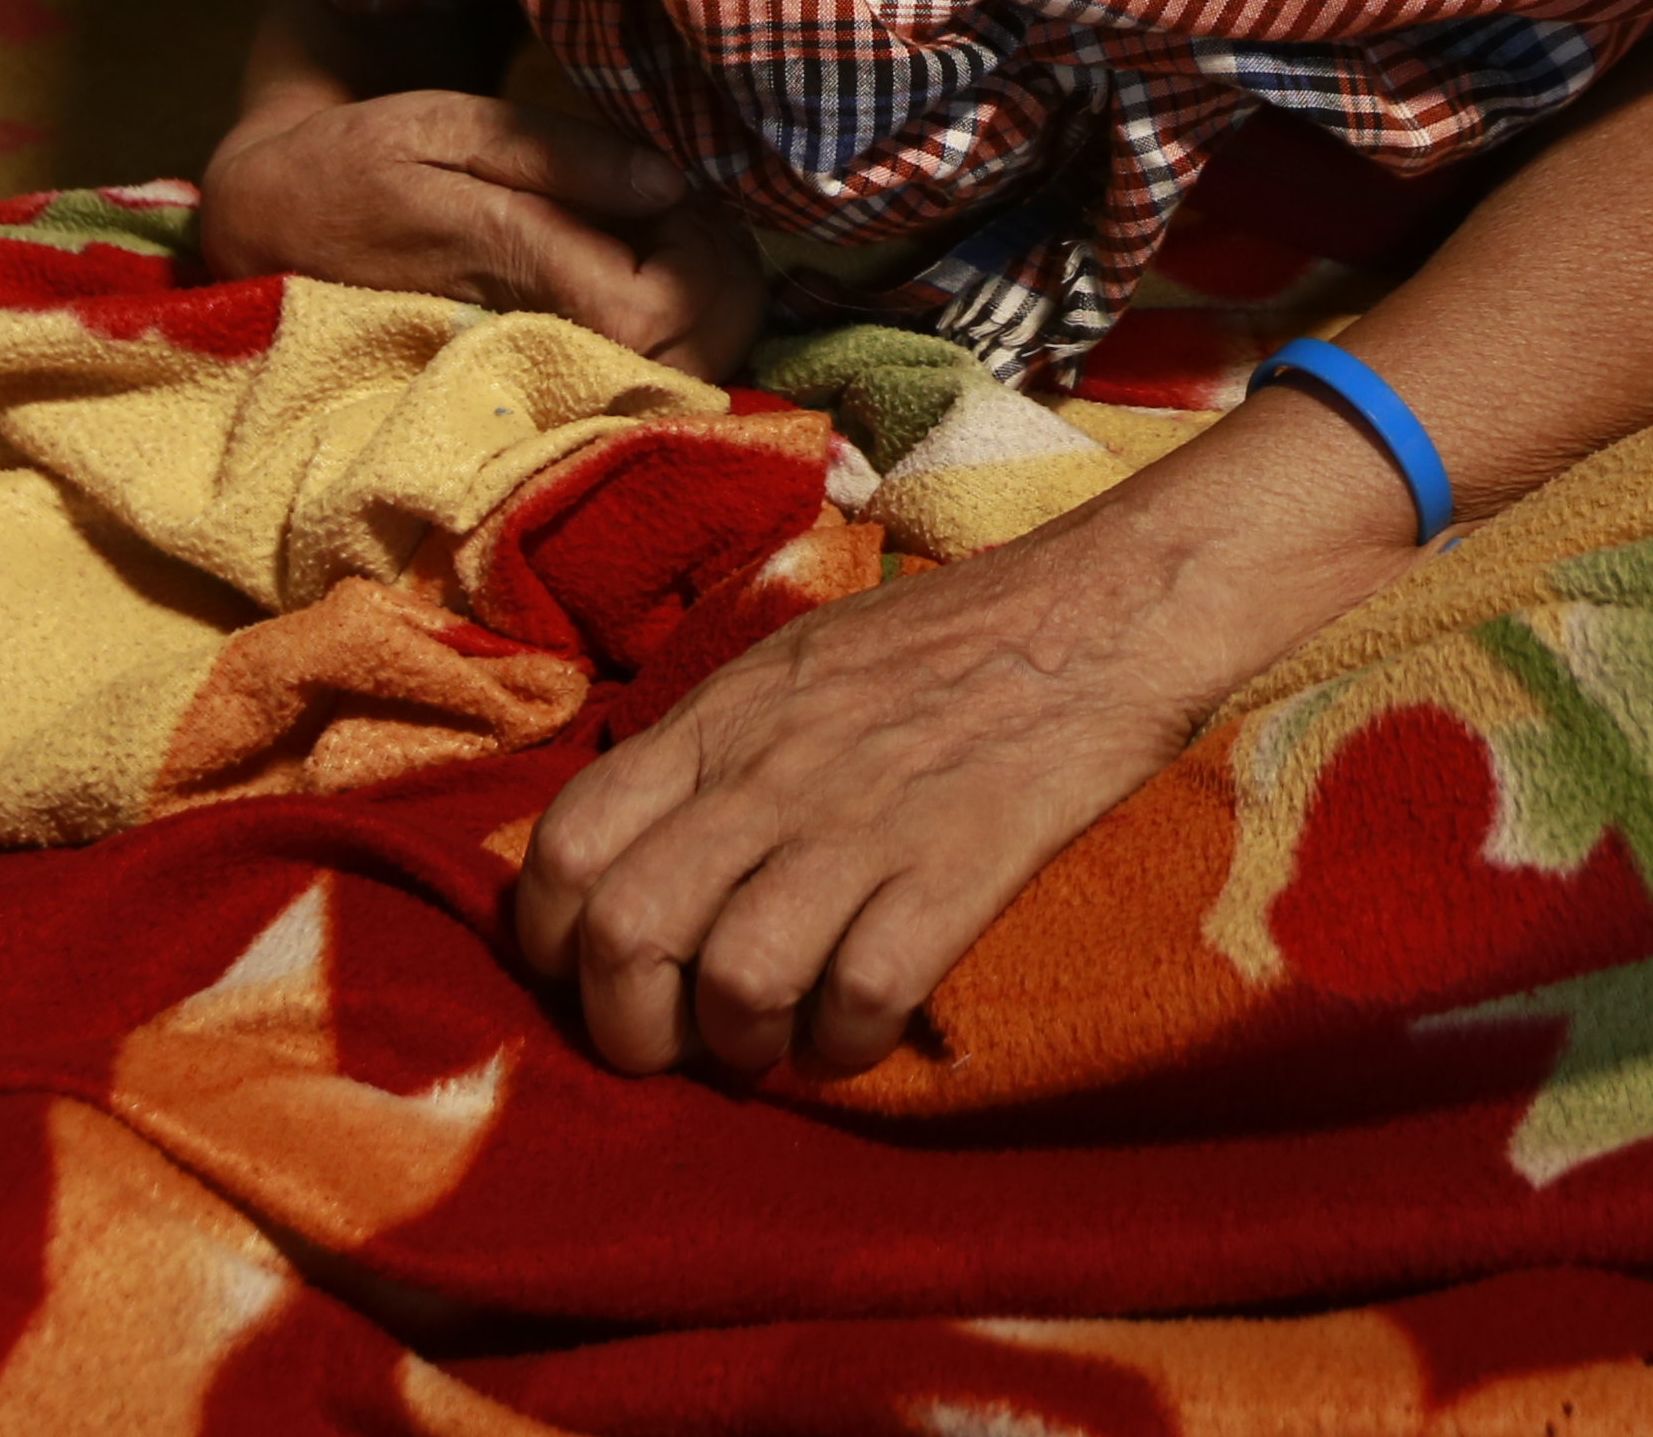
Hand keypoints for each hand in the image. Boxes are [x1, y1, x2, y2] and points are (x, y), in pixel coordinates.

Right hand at [191, 88, 765, 380]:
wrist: (273, 229)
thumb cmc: (364, 162)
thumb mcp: (448, 123)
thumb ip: (562, 155)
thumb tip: (671, 185)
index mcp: (510, 262)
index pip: (654, 311)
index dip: (703, 261)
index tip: (689, 199)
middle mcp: (531, 337)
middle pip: (687, 360)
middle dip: (725, 289)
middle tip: (695, 216)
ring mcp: (532, 371)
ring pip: (672, 381)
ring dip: (706, 312)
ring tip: (671, 238)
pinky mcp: (531, 381)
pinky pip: (635, 381)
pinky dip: (675, 333)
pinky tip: (647, 270)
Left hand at [509, 523, 1223, 1079]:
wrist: (1102, 606)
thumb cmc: (946, 640)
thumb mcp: (793, 665)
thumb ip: (708, 751)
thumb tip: (630, 850)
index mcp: (720, 716)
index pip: (567, 840)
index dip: (550, 939)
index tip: (588, 975)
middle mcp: (769, 769)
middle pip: (627, 934)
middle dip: (628, 1027)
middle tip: (674, 1044)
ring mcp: (863, 819)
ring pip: (736, 981)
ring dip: (743, 1046)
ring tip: (774, 1040)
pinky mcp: (959, 865)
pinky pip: (862, 996)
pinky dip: (846, 1044)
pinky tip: (859, 1029)